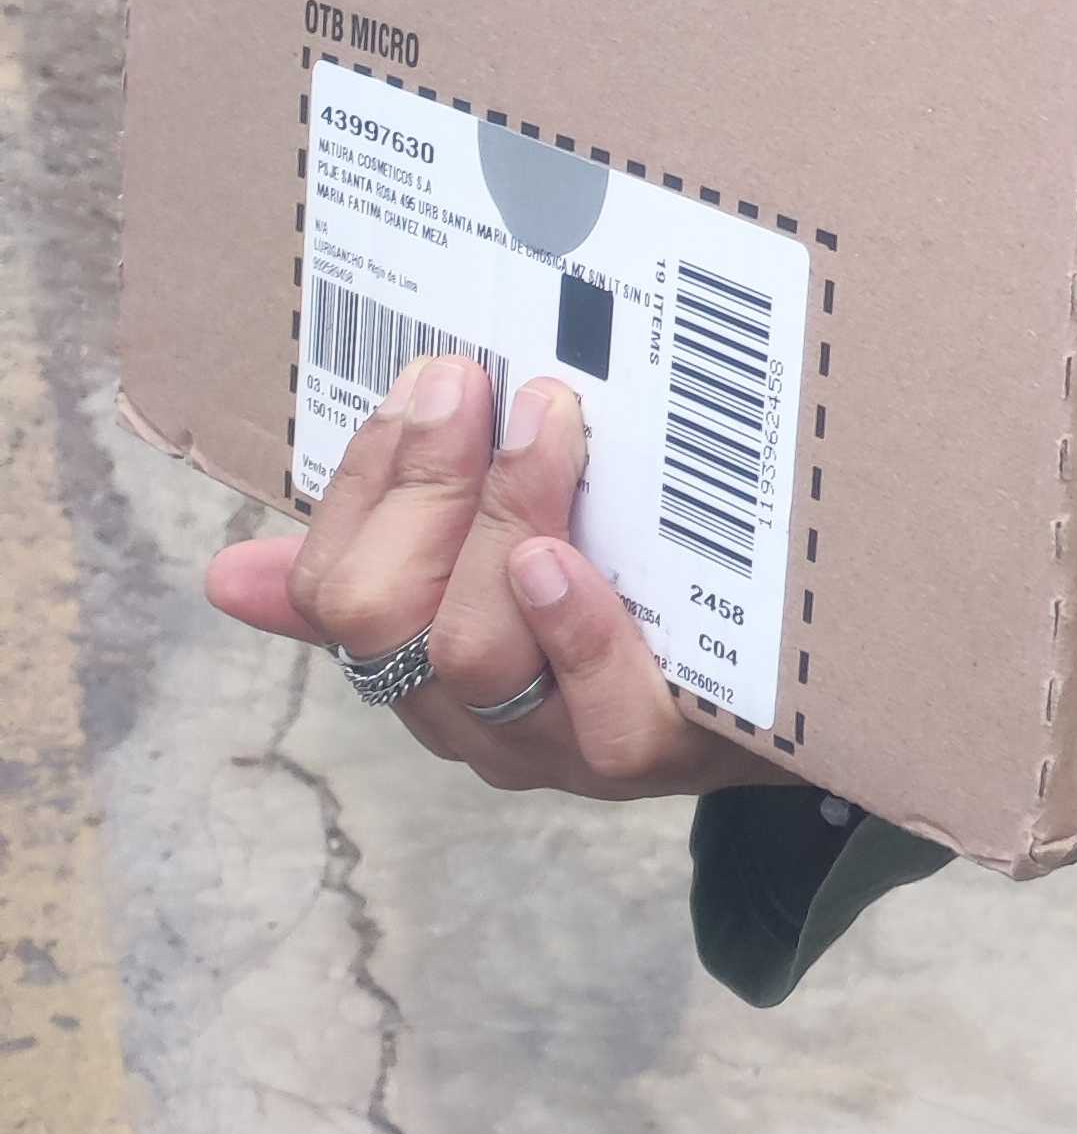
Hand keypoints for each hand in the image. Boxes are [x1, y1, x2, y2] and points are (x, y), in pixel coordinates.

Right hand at [203, 350, 794, 801]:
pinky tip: (564, 561)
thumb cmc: (639, 614)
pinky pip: (596, 709)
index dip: (366, 480)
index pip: (336, 586)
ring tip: (546, 428)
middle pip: (384, 618)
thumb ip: (390, 552)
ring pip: (474, 649)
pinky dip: (573, 627)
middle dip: (419, 488)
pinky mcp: (650, 754)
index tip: (422, 379)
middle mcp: (471, 713)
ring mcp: (555, 742)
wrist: (788, 703)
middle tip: (467, 386)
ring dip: (503, 519)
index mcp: (420, 661)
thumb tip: (230, 574)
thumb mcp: (502, 565)